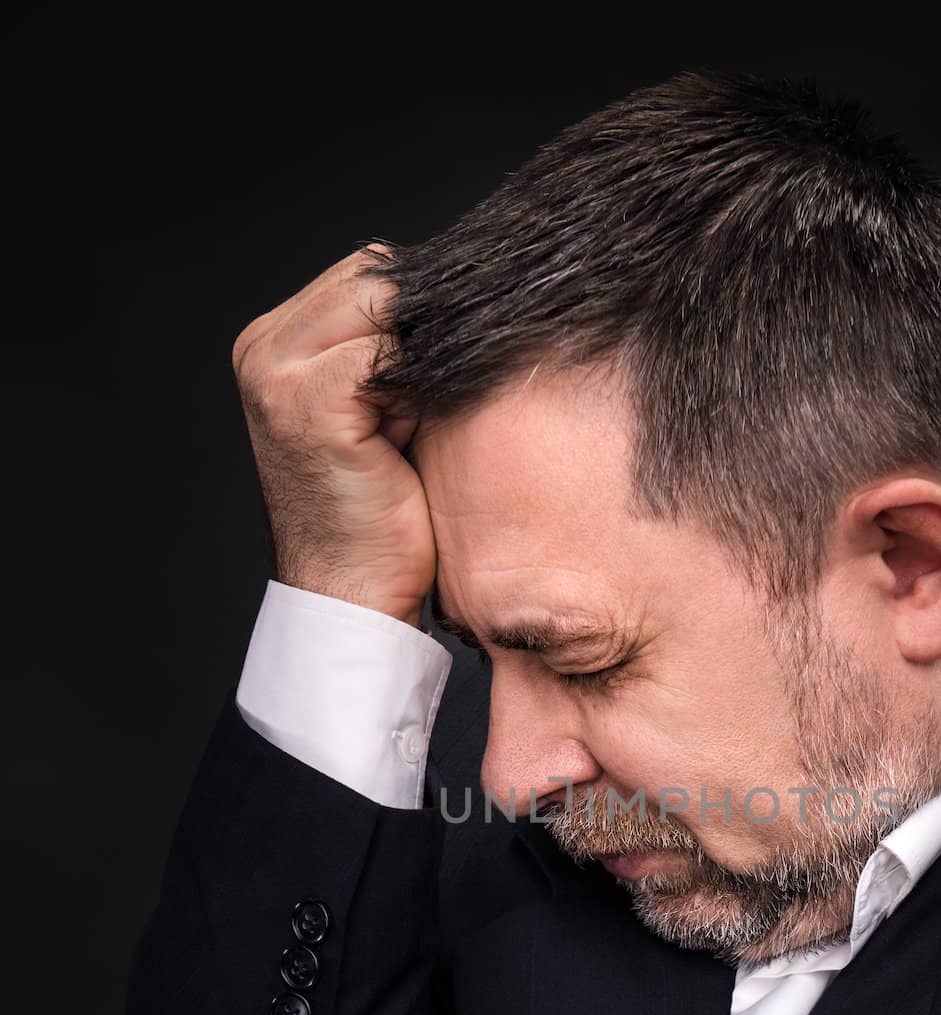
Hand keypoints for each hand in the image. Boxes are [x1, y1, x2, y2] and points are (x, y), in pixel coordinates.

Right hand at [231, 244, 433, 624]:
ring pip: (383, 303)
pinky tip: (424, 427)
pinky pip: (388, 351)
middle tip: (442, 395)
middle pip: (373, 274)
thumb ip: (398, 353)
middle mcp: (262, 348)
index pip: (365, 273)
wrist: (355, 595)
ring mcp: (276, 371)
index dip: (422, 307)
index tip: (459, 354)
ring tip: (425, 417)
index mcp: (273, 344)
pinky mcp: (306, 399)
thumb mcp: (387, 413)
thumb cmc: (382, 518)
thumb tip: (459, 298)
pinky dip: (422, 383)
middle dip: (425, 323)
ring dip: (424, 352)